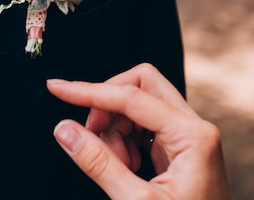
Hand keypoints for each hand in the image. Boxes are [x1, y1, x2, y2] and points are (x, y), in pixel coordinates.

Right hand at [47, 63, 230, 199]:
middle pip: (141, 86)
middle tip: (90, 133)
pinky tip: (125, 167)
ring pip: (140, 106)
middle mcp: (195, 129)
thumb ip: (99, 163)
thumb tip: (66, 130)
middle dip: (108, 104)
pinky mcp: (179, 149)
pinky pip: (144, 126)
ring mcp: (189, 138)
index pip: (131, 97)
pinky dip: (124, 140)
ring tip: (115, 165)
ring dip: (115, 128)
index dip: (88, 92)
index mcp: (193, 137)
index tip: (58, 88)